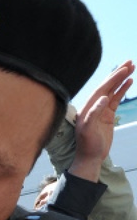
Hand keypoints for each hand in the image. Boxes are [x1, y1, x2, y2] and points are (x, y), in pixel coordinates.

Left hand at [69, 60, 134, 181]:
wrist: (90, 158)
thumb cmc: (87, 145)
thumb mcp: (89, 130)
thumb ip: (94, 114)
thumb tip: (103, 98)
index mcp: (87, 108)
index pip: (101, 89)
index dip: (112, 79)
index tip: (123, 69)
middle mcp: (93, 106)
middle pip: (107, 86)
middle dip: (117, 74)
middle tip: (130, 61)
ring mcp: (101, 110)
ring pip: (113, 91)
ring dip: (121, 79)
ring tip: (132, 67)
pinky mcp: (107, 116)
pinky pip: (116, 99)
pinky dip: (122, 90)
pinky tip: (129, 81)